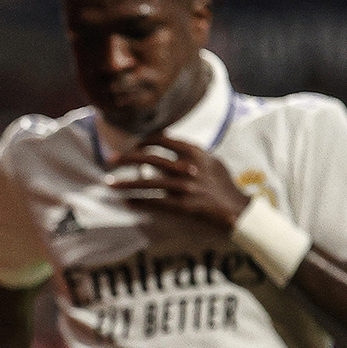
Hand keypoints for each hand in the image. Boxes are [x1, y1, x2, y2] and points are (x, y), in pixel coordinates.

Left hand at [106, 133, 247, 230]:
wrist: (237, 208)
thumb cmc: (222, 183)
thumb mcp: (210, 160)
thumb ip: (189, 151)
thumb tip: (166, 138)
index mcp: (194, 151)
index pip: (162, 140)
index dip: (143, 141)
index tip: (132, 144)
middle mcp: (187, 166)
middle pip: (149, 157)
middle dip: (126, 158)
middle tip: (110, 160)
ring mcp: (184, 186)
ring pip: (147, 182)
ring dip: (126, 183)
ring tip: (109, 183)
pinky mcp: (182, 205)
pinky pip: (155, 203)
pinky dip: (139, 202)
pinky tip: (127, 202)